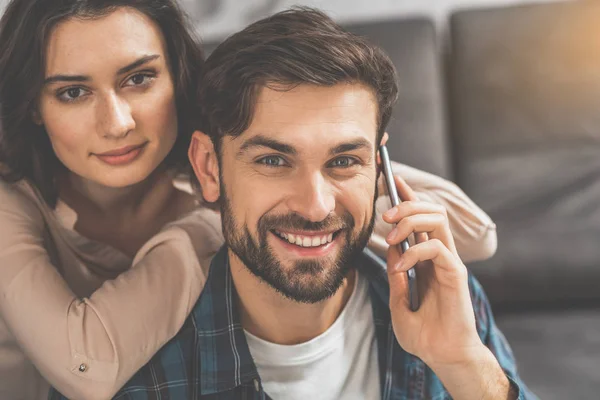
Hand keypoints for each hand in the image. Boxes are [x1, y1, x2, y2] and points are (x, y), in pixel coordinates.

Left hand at [383, 175, 483, 368]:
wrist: (442, 356)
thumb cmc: (424, 334)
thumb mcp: (398, 302)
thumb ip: (396, 274)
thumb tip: (390, 250)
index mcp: (426, 258)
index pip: (420, 217)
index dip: (408, 196)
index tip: (392, 179)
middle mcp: (439, 255)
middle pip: (431, 210)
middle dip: (407, 203)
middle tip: (385, 214)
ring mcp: (449, 262)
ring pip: (438, 219)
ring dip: (411, 219)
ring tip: (391, 237)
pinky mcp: (455, 274)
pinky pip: (437, 248)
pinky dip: (414, 251)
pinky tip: (400, 268)